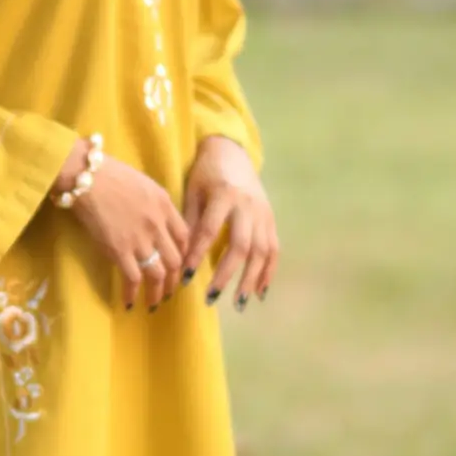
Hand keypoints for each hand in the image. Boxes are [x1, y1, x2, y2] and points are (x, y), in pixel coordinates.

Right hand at [53, 141, 188, 309]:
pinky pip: (132, 279)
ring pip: (158, 274)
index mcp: (165, 206)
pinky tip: (128, 304)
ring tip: (153, 303)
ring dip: (157, 293)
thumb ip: (156, 204)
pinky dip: (132, 295)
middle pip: (175, 260)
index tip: (179, 265)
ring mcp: (139, 239)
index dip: (184, 255)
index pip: (185, 237)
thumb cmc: (110, 174)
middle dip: (174, 280)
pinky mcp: (119, 250)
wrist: (86, 177)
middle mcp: (157, 225)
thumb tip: (158, 221)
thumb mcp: (144, 183)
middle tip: (168, 290)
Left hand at [182, 136, 278, 308]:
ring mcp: (263, 213)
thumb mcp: (192, 191)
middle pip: (241, 246)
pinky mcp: (270, 220)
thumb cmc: (204, 174)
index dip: (197, 255)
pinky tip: (259, 293)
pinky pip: (273, 250)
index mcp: (224, 195)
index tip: (185, 278)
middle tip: (211, 298)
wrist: (232, 152)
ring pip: (261, 252)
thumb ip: (191, 221)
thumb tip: (182, 257)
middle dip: (226, 275)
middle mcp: (248, 206)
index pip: (210, 231)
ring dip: (250, 280)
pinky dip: (267, 272)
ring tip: (239, 304)